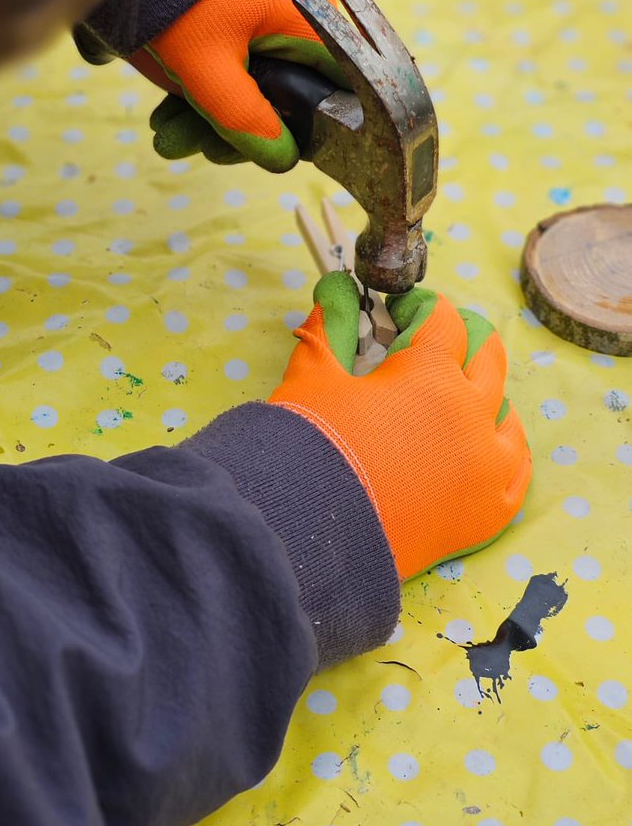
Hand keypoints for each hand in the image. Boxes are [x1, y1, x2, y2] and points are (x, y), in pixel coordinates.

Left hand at [131, 0, 344, 171]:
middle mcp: (308, 16)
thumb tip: (283, 161)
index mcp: (317, 26)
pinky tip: (168, 111)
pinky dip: (209, 85)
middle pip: (289, 94)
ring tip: (163, 134)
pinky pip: (241, 57)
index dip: (297, 135)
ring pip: (259, 79)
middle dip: (233, 128)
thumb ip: (245, 120)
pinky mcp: (250, 4)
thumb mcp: (208, 69)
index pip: (333, 99)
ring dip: (211, 114)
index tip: (247, 154)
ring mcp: (279, 8)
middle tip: (183, 146)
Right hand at [268, 271, 530, 579]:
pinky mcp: (488, 511)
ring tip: (458, 395)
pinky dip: (505, 448)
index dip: (418, 307)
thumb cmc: (309, 448)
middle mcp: (472, 413)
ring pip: (507, 413)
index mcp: (431, 373)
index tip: (397, 311)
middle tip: (434, 342)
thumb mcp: (313, 376)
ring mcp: (487, 464)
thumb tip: (337, 288)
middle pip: (486, 357)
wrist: (308, 537)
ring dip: (485, 394)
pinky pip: (517, 469)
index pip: (442, 320)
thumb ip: (333, 326)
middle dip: (461, 340)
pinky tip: (488, 442)